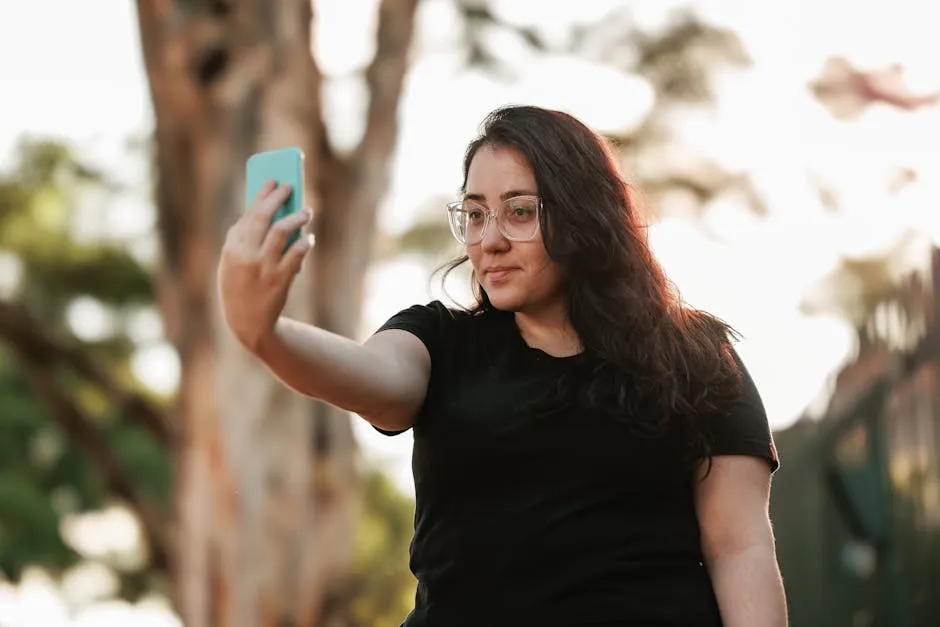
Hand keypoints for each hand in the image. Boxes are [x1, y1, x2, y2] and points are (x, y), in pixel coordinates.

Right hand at [218, 180, 312, 352]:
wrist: (247, 324)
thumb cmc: (239, 288)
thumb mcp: (230, 264)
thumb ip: (240, 240)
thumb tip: (259, 212)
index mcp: (232, 249)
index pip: (248, 214)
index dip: (262, 195)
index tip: (273, 180)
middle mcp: (246, 255)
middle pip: (264, 217)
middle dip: (278, 198)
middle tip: (291, 187)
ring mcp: (263, 268)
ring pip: (283, 231)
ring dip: (297, 217)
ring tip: (307, 211)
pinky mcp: (280, 280)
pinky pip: (296, 254)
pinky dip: (305, 243)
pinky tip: (309, 238)